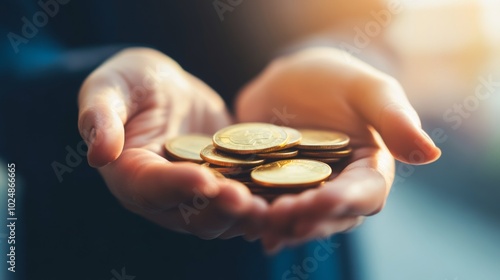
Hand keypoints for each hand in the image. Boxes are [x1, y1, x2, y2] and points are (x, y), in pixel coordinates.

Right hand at [78, 48, 266, 239]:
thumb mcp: (108, 88)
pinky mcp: (225, 183)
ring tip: (274, 208)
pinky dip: (265, 202)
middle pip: (192, 214)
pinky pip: (245, 198)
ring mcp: (198, 194)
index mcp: (132, 175)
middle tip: (247, 202)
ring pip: (223, 216)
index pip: (153, 187)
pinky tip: (290, 198)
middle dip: (221, 210)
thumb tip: (98, 153)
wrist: (163, 88)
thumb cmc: (131, 83)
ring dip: (248, 216)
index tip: (204, 181)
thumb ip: (99, 116)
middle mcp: (166, 196)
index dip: (178, 186)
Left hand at [235, 47, 440, 251]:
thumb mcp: (369, 90)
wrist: (293, 81)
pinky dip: (256, 216)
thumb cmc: (338, 80)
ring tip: (256, 222)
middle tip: (280, 215)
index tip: (322, 199)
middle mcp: (340, 192)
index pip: (364, 194)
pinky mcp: (276, 192)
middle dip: (305, 218)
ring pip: (296, 220)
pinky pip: (268, 208)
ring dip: (277, 225)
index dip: (345, 199)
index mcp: (369, 172)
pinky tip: (241, 221)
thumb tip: (431, 154)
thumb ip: (395, 119)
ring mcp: (306, 196)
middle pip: (327, 217)